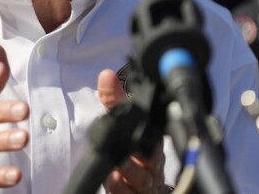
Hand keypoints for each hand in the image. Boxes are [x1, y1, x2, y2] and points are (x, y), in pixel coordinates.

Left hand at [98, 69, 166, 193]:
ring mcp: (146, 181)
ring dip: (129, 173)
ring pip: (142, 179)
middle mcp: (152, 163)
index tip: (140, 122)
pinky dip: (122, 189)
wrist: (145, 188)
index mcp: (152, 142)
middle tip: (126, 149)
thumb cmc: (135, 152)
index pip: (151, 131)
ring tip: (116, 169)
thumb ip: (114, 101)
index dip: (147, 127)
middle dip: (139, 152)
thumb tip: (106, 75)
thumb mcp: (124, 125)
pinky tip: (113, 181)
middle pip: (151, 158)